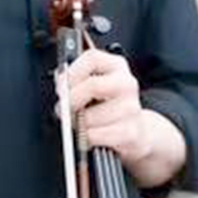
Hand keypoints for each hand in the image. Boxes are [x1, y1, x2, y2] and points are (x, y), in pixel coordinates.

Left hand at [58, 49, 186, 184]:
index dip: (71, 73)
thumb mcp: (96, 84)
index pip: (92, 59)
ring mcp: (131, 107)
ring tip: (80, 124)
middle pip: (92, 86)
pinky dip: (87, 138)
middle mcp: (126, 83)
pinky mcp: (130, 131)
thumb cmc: (109, 106)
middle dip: (71, 100)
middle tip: (63, 109)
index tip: (61, 86)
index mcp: (116, 66)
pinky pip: (96, 135)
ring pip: (90, 116)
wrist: (137, 130)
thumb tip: (61, 84)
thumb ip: (76, 79)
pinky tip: (90, 135)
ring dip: (78, 124)